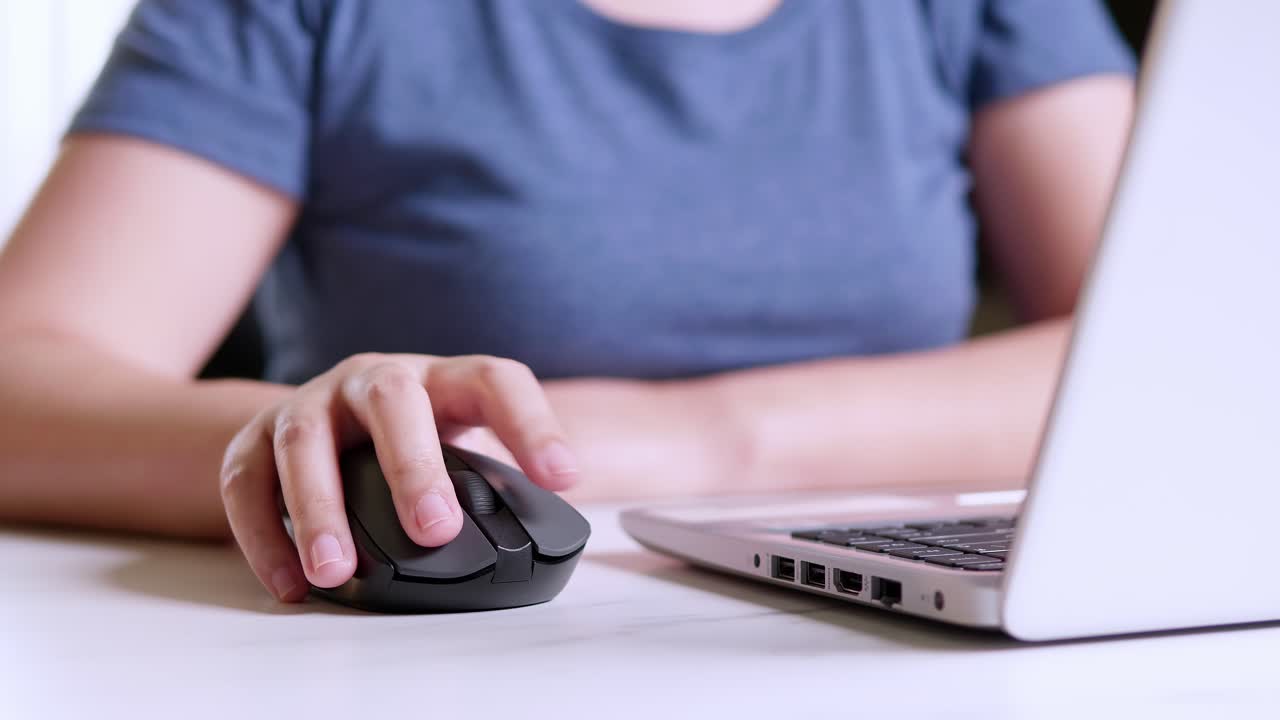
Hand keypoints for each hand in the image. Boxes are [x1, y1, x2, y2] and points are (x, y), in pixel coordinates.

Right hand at [218, 353, 580, 601]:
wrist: (327, 415)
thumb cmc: (412, 437)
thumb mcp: (457, 440)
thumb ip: (488, 478)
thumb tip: (541, 535)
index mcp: (441, 379)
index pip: (496, 381)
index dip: (531, 424)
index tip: (563, 477)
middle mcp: (375, 379)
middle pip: (393, 400)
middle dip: (412, 465)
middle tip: (434, 530)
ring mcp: (312, 402)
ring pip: (306, 439)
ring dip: (320, 507)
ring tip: (337, 571)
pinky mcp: (256, 436)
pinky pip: (247, 479)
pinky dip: (263, 535)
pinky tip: (290, 582)